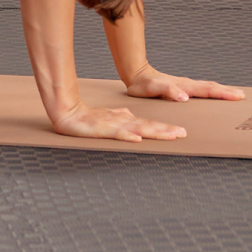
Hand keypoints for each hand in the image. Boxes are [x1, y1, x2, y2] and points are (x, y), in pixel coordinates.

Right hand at [52, 102, 186, 142]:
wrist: (68, 113)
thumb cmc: (88, 117)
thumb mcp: (109, 118)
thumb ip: (121, 117)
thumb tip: (133, 118)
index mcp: (125, 120)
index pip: (149, 124)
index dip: (165, 128)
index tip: (180, 132)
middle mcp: (123, 121)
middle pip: (148, 126)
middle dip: (166, 130)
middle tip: (183, 134)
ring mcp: (113, 125)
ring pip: (138, 129)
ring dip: (154, 132)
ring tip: (169, 135)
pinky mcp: (102, 129)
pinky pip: (117, 134)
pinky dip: (128, 136)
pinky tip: (138, 139)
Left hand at [126, 70, 245, 101]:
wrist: (135, 74)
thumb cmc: (143, 84)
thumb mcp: (153, 88)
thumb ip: (168, 91)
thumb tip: (185, 97)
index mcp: (184, 86)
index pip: (208, 90)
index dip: (223, 93)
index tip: (238, 96)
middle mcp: (188, 85)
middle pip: (211, 87)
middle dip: (228, 92)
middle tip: (243, 96)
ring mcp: (185, 86)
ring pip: (208, 88)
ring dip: (222, 91)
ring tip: (235, 95)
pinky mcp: (182, 88)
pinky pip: (201, 91)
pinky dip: (211, 92)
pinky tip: (214, 97)